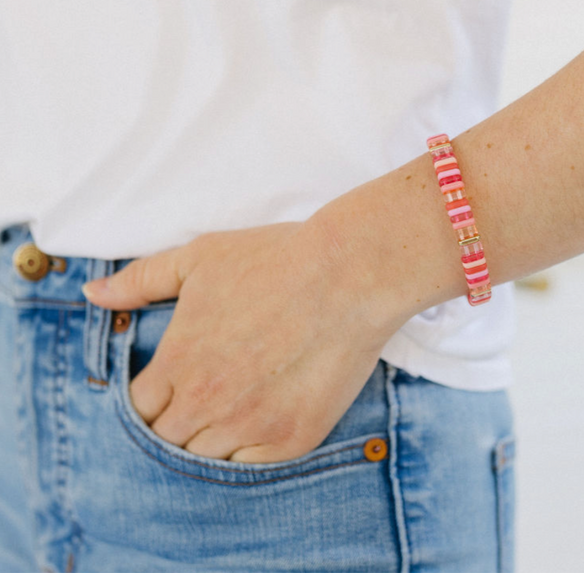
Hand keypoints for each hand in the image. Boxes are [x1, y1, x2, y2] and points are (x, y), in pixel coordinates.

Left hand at [82, 218, 397, 463]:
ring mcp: (250, 426)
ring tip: (235, 408)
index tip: (172, 386)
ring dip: (212, 439)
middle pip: (168, 441)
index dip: (151, 400)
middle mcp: (207, 402)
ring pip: (207, 459)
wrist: (346, 274)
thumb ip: (141, 280)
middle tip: (206, 397)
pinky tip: (261, 421)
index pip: (137, 410)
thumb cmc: (273, 260)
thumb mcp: (198, 257)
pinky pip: (251, 469)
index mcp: (178, 361)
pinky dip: (248, 452)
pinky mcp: (292, 439)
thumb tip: (94, 294)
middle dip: (177, 422)